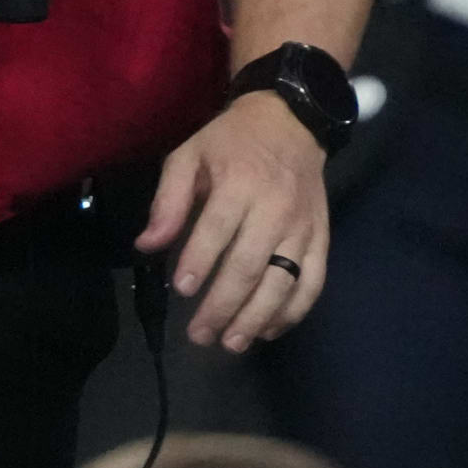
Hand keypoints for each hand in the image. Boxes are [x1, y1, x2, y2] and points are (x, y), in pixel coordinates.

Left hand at [139, 90, 331, 350]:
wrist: (291, 125)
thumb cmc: (230, 142)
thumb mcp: (189, 155)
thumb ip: (168, 201)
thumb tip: (147, 245)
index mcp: (239, 184)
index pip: (217, 231)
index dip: (199, 262)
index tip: (182, 291)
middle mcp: (275, 210)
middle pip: (249, 266)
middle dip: (223, 305)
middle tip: (200, 335)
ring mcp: (303, 229)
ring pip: (283, 283)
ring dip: (256, 318)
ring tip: (231, 343)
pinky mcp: (321, 241)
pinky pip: (312, 284)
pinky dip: (292, 313)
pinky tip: (268, 331)